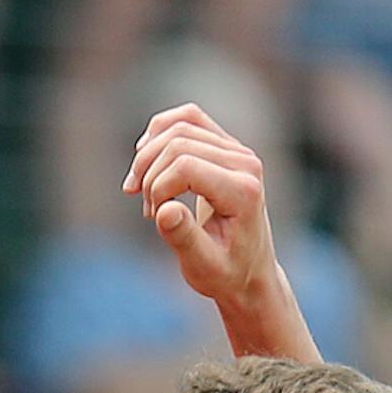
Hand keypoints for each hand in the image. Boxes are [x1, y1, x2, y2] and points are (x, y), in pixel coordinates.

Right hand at [122, 104, 279, 310]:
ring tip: (142, 192)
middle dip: (149, 174)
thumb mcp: (202, 266)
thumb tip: (164, 210)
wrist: (249, 271)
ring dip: (148, 157)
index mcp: (243, 191)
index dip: (157, 189)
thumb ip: (184, 237)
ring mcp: (238, 150)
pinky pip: (188, 118)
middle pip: (178, 141)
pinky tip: (145, 162)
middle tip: (148, 211)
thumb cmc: (225, 273)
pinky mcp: (226, 146)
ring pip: (179, 125)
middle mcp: (245, 162)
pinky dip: (158, 135)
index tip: (155, 219)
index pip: (185, 165)